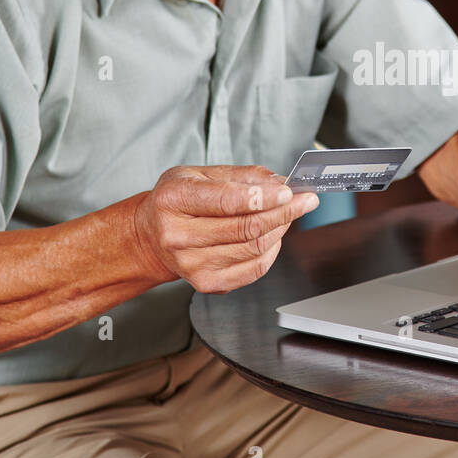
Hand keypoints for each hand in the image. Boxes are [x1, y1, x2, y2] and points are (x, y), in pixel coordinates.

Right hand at [132, 165, 319, 292]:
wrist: (152, 236)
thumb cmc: (177, 201)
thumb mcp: (200, 173)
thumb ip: (242, 176)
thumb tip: (280, 183)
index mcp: (173, 199)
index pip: (226, 201)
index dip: (264, 197)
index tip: (289, 191)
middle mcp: (178, 235)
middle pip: (245, 228)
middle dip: (283, 212)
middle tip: (304, 201)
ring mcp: (191, 264)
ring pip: (254, 248)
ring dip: (280, 229)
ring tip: (287, 214)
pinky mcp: (205, 283)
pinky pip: (253, 270)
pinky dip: (272, 251)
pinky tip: (272, 236)